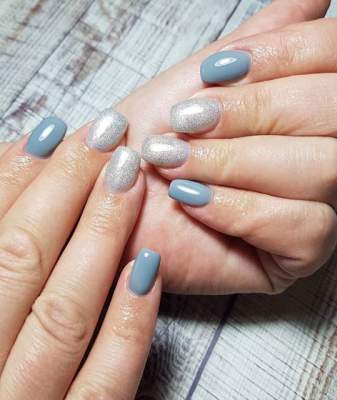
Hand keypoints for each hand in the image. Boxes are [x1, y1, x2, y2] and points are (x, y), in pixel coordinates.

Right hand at [0, 115, 160, 398]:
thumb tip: (15, 157)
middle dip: (66, 189)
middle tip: (107, 136)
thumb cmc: (0, 336)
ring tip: (132, 178)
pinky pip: (105, 381)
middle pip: (21, 262)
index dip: (15, 175)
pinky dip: (128, 322)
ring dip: (101, 237)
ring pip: (62, 316)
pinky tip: (151, 265)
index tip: (56, 130)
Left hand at [116, 0, 336, 292]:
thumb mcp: (196, 78)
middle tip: (189, 121)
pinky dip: (241, 210)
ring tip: (176, 164)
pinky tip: (194, 202)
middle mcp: (324, 149)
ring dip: (237, 162)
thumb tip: (315, 0)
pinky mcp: (302, 253)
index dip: (291, 53)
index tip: (218, 70)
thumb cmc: (147, 140)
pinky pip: (310, 226)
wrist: (113, 200)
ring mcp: (317, 203)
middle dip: (260, 110)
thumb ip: (261, 38)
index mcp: (306, 102)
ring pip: (328, 168)